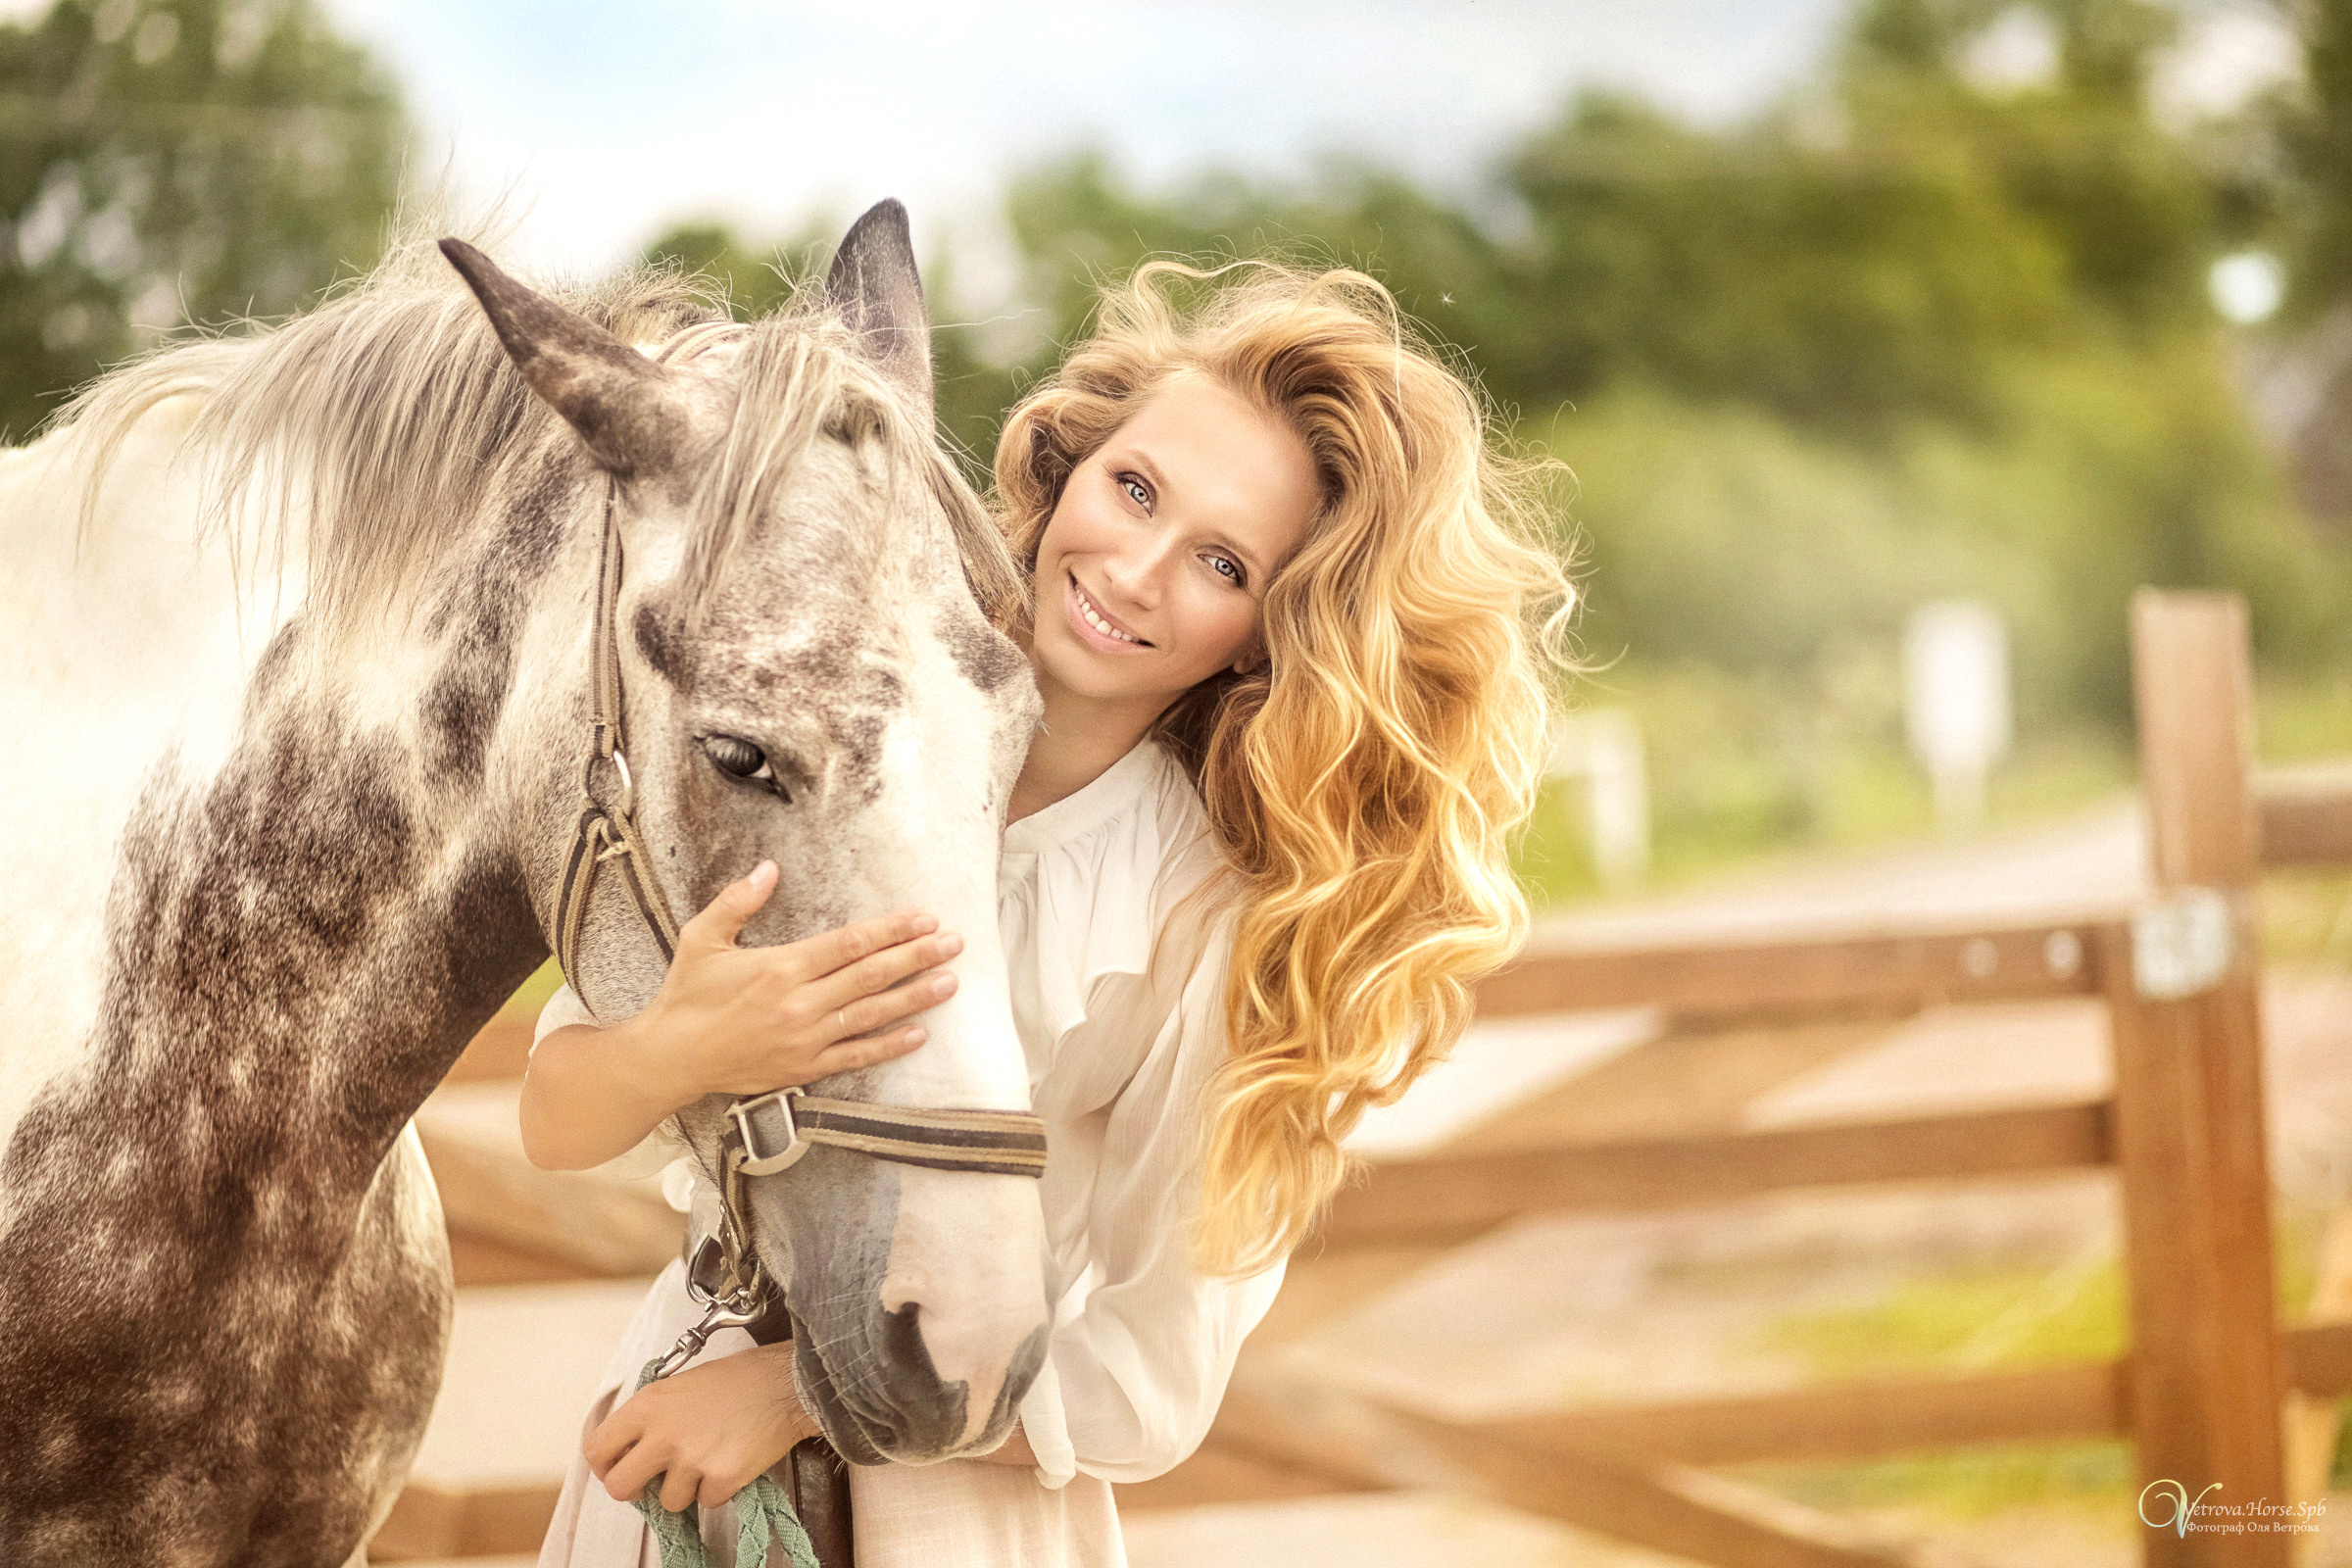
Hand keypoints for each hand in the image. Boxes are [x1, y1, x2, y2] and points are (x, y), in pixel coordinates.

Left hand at [589, 1344, 817, 1511]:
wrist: (785, 1384)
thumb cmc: (738, 1379)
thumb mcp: (681, 1383)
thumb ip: (653, 1415)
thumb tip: (637, 1448)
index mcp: (649, 1405)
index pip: (598, 1448)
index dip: (604, 1465)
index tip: (617, 1467)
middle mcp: (664, 1434)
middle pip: (620, 1486)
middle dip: (634, 1490)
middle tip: (652, 1482)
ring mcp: (692, 1460)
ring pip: (668, 1501)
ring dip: (686, 1489)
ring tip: (708, 1460)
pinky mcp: (721, 1479)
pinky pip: (707, 1502)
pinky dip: (718, 1489)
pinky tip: (731, 1461)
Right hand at [630, 861, 962, 1105]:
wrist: (671, 1058)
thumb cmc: (687, 995)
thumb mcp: (703, 938)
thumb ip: (738, 901)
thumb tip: (769, 867)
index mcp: (781, 968)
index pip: (851, 944)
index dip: (892, 930)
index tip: (924, 919)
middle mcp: (800, 1003)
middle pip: (872, 975)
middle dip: (917, 957)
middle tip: (954, 943)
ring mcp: (806, 1039)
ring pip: (872, 1014)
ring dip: (915, 998)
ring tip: (950, 982)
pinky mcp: (804, 1068)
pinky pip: (856, 1056)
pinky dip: (889, 1045)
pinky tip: (919, 1034)